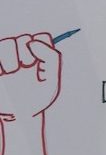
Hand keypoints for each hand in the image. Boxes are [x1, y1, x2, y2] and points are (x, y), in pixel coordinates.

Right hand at [0, 33, 62, 154]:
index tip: (39, 62)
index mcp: (38, 57)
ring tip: (11, 73)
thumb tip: (33, 42)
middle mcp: (21, 56)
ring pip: (6, 42)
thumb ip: (51, 58)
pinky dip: (1, 63)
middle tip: (26, 69)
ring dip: (10, 57)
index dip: (40, 45)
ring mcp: (5, 60)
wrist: (17, 117)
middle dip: (25, 53)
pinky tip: (3, 73)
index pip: (40, 37)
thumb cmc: (35, 101)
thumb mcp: (51, 82)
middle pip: (23, 37)